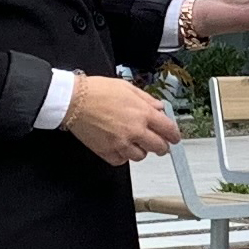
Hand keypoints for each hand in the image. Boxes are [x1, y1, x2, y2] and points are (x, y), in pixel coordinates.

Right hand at [62, 74, 179, 163]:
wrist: (74, 101)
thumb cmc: (97, 91)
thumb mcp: (128, 87)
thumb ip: (147, 99)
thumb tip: (159, 107)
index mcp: (143, 113)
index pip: (169, 130)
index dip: (174, 135)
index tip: (174, 138)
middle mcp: (135, 130)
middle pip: (159, 147)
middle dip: (162, 146)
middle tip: (160, 144)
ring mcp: (121, 143)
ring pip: (141, 156)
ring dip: (141, 150)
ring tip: (135, 141)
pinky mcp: (107, 152)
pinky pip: (122, 161)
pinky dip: (123, 156)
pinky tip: (120, 146)